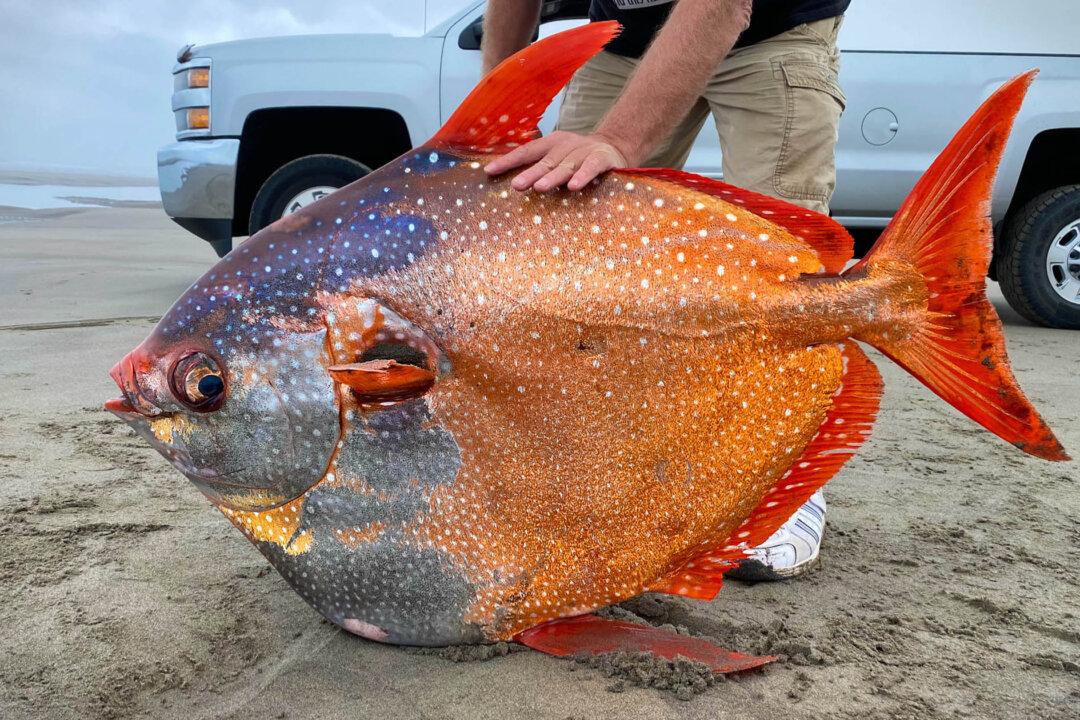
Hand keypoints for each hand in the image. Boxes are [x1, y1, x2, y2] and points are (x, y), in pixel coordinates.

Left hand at [484, 131, 629, 191]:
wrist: (615, 147)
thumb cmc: (578, 159)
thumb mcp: (558, 159)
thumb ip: (540, 168)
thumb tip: (510, 183)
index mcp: (551, 144)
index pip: (526, 152)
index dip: (508, 161)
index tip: (489, 172)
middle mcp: (565, 145)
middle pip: (545, 161)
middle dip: (530, 173)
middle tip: (516, 186)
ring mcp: (584, 150)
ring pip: (566, 166)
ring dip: (553, 177)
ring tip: (540, 188)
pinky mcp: (602, 158)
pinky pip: (591, 167)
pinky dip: (582, 176)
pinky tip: (573, 187)